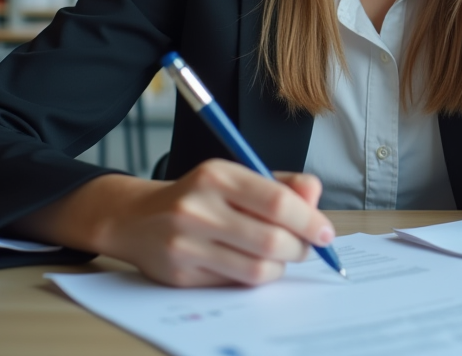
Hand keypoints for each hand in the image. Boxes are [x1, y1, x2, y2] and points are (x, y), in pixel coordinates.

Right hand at [16, 160, 335, 287]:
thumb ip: (281, 185)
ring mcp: (187, 244)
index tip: (325, 232)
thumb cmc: (198, 196)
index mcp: (218, 176)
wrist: (136, 219)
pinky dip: (254, 278)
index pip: (278, 201)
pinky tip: (250, 263)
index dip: (309, 220)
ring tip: (278, 255)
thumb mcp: (237, 176)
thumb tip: (315, 200)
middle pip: (272, 240)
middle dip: (299, 248)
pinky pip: (235, 284)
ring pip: (257, 269)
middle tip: (304, 247)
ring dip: (279, 266)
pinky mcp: (182, 275)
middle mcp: (200, 209)